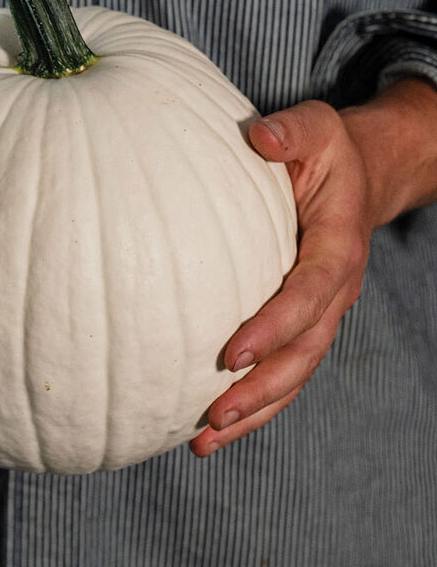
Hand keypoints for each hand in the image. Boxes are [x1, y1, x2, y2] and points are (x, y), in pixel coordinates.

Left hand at [190, 99, 371, 456]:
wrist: (359, 175)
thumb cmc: (328, 151)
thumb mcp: (316, 127)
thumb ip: (291, 132)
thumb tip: (260, 137)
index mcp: (336, 245)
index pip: (309, 294)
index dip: (274, 327)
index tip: (230, 353)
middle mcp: (335, 287)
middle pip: (303, 352)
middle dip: (260, 389)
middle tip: (212, 414)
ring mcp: (323, 310)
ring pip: (296, 373)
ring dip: (255, 410)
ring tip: (205, 438)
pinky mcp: (305, 319)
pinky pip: (287, 368)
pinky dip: (258, 400)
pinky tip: (217, 422)